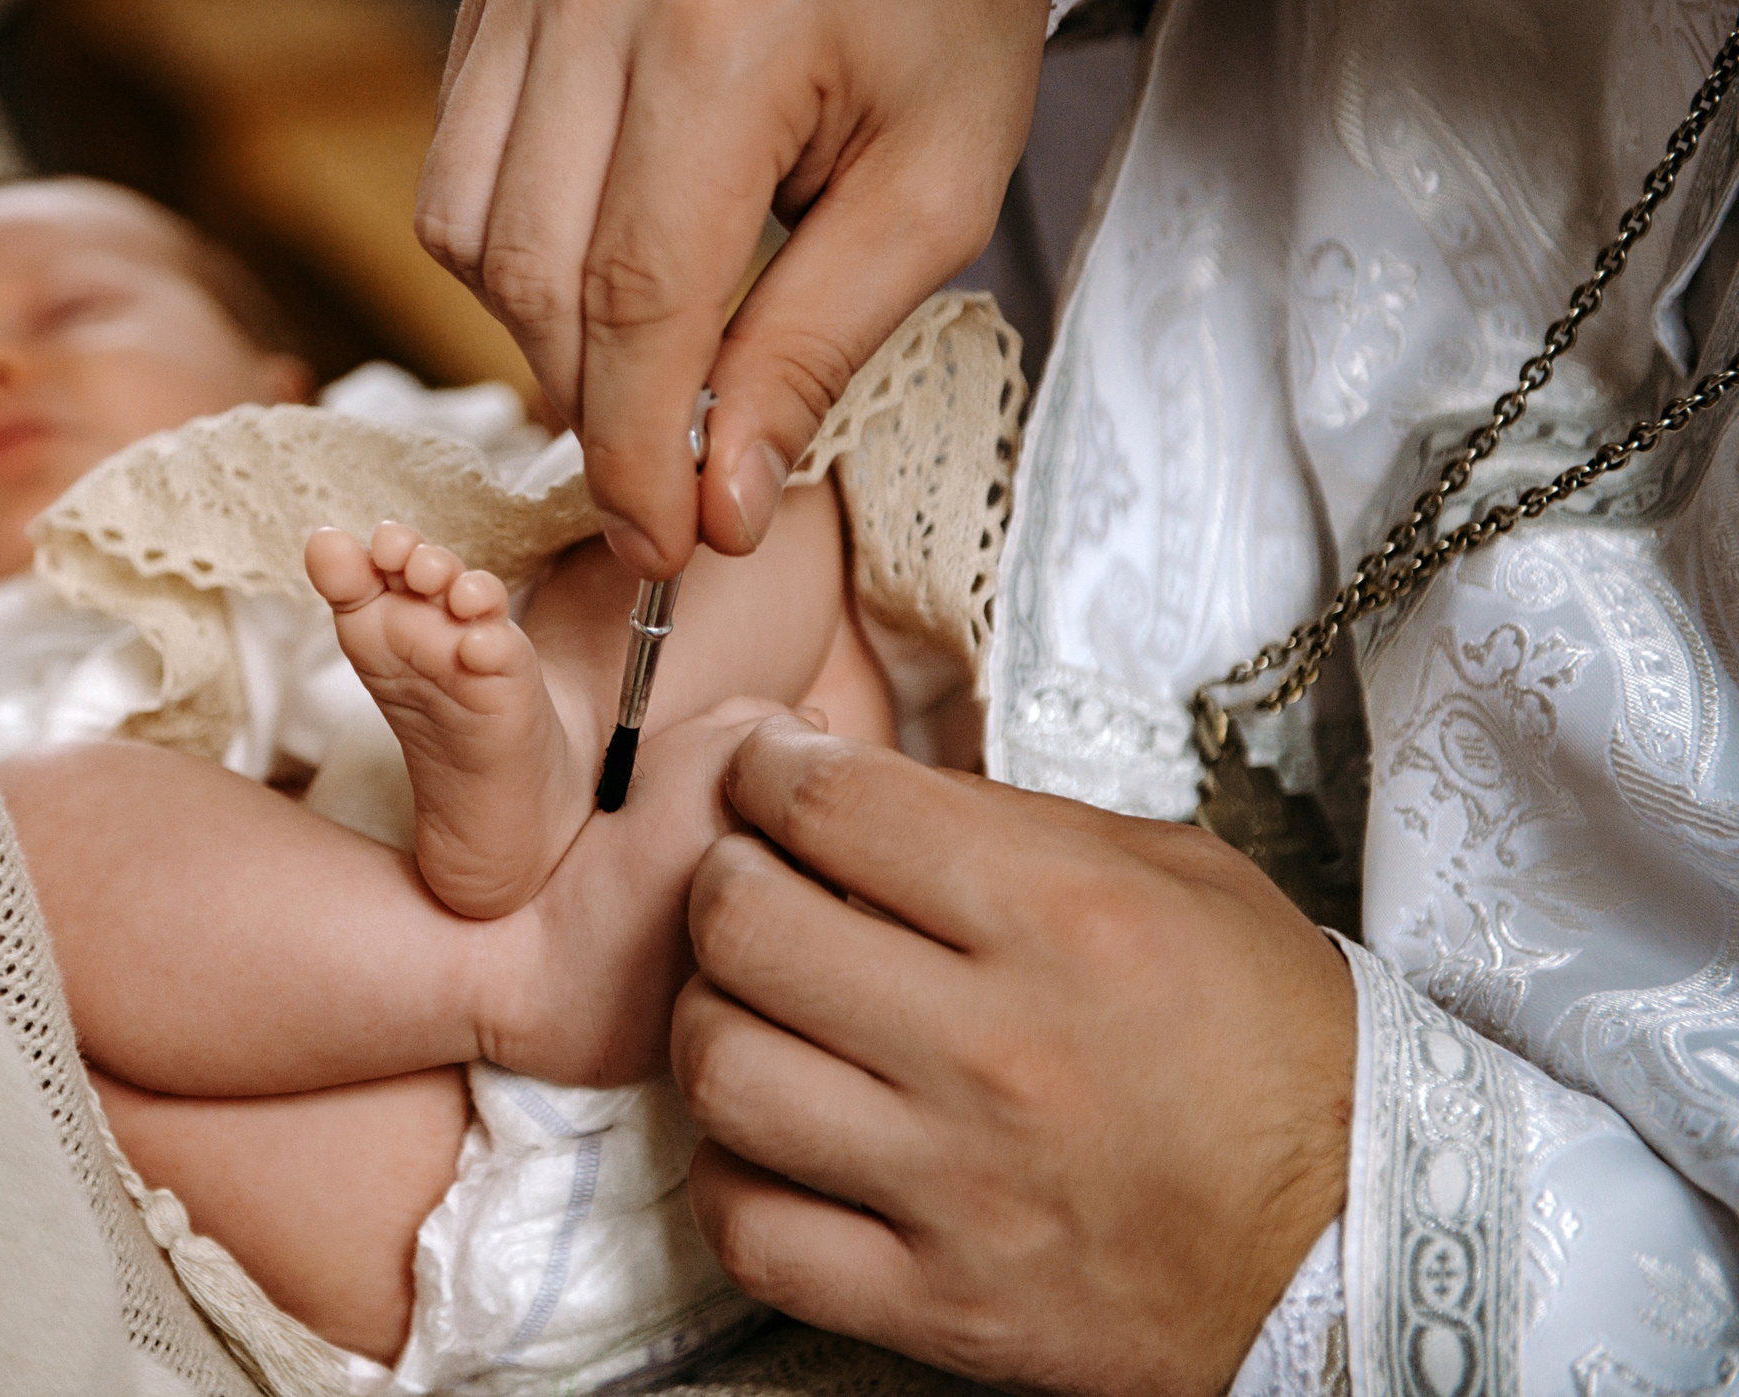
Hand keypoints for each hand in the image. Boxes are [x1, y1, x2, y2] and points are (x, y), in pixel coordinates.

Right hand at [416, 0, 1066, 577]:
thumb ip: (813, 350)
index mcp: (726, 30)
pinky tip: (608, 251)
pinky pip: (457, 175)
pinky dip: (517, 253)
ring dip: (547, 332)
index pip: (637, 296)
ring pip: (470, 237)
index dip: (637, 451)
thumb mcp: (936, 196)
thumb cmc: (939, 17)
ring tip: (652, 343)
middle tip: (669, 476)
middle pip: (537, 277)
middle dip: (596, 409)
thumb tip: (715, 503)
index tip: (662, 548)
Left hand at [673, 718, 1354, 1395]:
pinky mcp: (942, 1301)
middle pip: (746, 927)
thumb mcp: (1173, 876)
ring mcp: (959, 1185)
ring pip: (725, 1073)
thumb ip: (1007, 824)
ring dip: (712, 1021)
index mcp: (1062, 918)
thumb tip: (850, 784)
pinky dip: (730, 1175)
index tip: (765, 774)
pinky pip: (752, 1229)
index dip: (767, 771)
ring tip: (751, 1007)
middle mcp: (998, 1048)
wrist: (1361, 1240)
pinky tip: (770, 1136)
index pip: (832, 808)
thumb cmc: (1266, 1040)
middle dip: (723, 880)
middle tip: (748, 880)